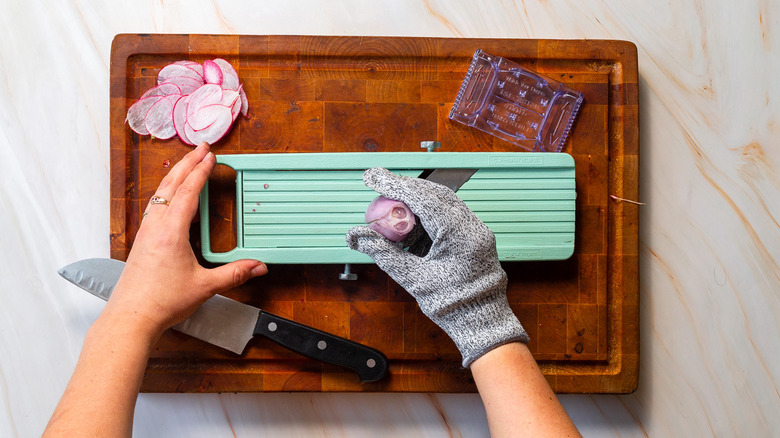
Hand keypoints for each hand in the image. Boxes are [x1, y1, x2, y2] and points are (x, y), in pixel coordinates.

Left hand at [105, 142, 267, 336]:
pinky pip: (154, 206)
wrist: (131, 317)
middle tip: (200, 148)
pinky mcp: (141, 241)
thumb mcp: (205, 286)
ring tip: (186, 165)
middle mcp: (155, 227)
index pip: (187, 192)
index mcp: (171, 232)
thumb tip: (258, 266)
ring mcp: (145, 233)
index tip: (210, 156)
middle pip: (170, 185)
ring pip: (159, 194)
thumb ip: (234, 274)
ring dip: (174, 176)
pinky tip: (170, 198)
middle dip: (187, 163)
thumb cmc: (161, 302)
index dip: (201, 171)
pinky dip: (165, 192)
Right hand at [347, 168, 527, 366]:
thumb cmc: (452, 305)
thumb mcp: (413, 279)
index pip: (422, 199)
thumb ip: (384, 253)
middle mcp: (472, 226)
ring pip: (442, 203)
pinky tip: (410, 228)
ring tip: (392, 214)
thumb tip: (355, 236)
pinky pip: (448, 217)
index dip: (394, 185)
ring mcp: (476, 230)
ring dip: (415, 204)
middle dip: (404, 190)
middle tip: (378, 190)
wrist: (482, 323)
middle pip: (433, 194)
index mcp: (459, 234)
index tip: (373, 177)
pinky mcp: (474, 236)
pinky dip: (427, 218)